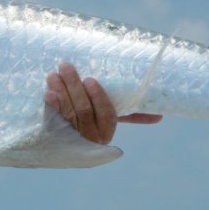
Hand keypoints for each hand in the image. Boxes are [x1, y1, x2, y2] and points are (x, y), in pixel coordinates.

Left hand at [45, 62, 162, 143]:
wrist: (54, 143)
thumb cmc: (87, 122)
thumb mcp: (105, 117)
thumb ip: (129, 114)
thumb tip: (160, 115)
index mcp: (105, 132)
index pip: (107, 116)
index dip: (99, 98)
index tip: (91, 80)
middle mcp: (89, 138)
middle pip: (84, 111)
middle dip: (75, 87)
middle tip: (66, 66)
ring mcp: (70, 139)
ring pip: (68, 114)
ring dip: (61, 91)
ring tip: (54, 74)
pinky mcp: (52, 138)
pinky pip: (51, 122)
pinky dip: (51, 106)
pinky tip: (48, 93)